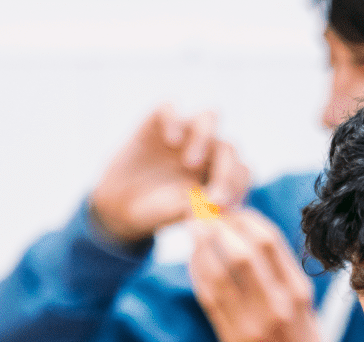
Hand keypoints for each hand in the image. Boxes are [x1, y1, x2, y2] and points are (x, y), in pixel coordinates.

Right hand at [89, 104, 251, 245]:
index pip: (242, 171)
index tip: (224, 206)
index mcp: (220, 172)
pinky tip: (171, 140)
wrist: (121, 206)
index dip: (238, 186)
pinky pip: (171, 106)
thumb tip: (217, 205)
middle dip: (226, 172)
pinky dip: (175, 119)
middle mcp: (207, 148)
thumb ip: (199, 207)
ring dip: (206, 137)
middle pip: (229, 147)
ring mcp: (184, 131)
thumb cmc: (157, 211)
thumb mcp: (178, 214)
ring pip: (210, 116)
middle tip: (213, 197)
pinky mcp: (158, 120)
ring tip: (191, 163)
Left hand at [189, 208, 363, 341]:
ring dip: (201, 247)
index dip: (244, 218)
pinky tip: (193, 262)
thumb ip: (278, 272)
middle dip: (218, 227)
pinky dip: (198, 273)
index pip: (268, 239)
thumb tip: (246, 234)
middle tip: (202, 215)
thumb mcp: (301, 303)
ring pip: (219, 272)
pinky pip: (209, 298)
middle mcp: (278, 304)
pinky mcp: (234, 340)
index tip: (230, 211)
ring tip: (193, 232)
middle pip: (242, 250)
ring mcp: (254, 323)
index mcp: (297, 290)